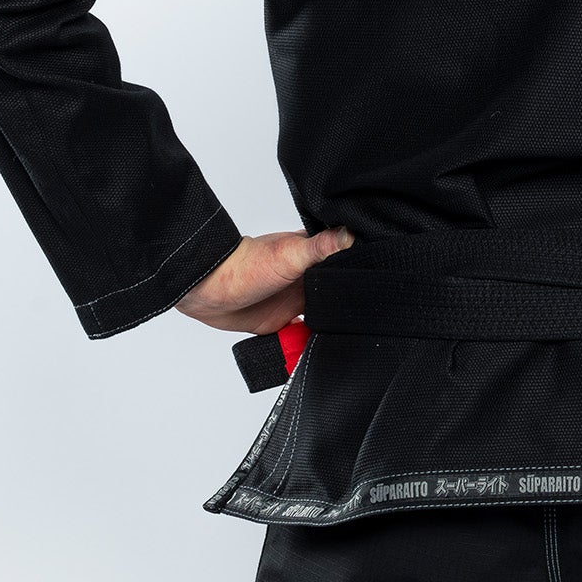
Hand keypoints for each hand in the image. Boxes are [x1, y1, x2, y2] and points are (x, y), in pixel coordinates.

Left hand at [175, 226, 354, 334]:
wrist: (210, 289)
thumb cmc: (247, 264)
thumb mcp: (291, 254)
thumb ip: (321, 246)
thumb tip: (350, 234)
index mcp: (312, 258)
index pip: (344, 266)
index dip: (358, 279)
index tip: (372, 293)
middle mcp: (305, 280)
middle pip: (335, 296)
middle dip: (344, 309)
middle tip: (357, 325)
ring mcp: (293, 302)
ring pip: (320, 317)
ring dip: (326, 328)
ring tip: (337, 340)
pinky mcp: (279, 321)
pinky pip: (300, 336)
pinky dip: (306, 342)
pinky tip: (313, 348)